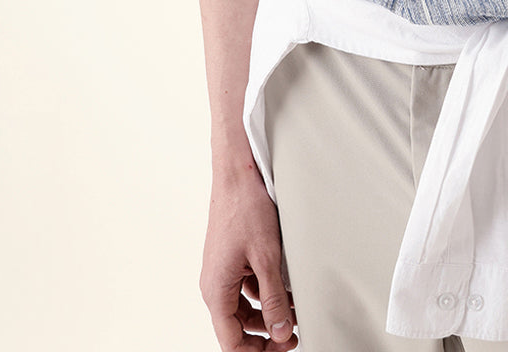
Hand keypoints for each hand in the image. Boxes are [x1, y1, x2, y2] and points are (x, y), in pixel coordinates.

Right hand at [201, 165, 298, 349]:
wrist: (237, 174)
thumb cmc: (246, 209)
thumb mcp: (266, 257)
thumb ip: (274, 298)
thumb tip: (281, 332)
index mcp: (217, 291)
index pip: (231, 342)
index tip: (283, 347)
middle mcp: (214, 285)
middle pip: (236, 328)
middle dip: (265, 334)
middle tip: (292, 334)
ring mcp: (221, 271)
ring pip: (242, 308)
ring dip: (267, 313)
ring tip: (293, 311)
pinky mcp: (229, 259)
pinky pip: (244, 287)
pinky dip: (264, 292)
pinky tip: (284, 287)